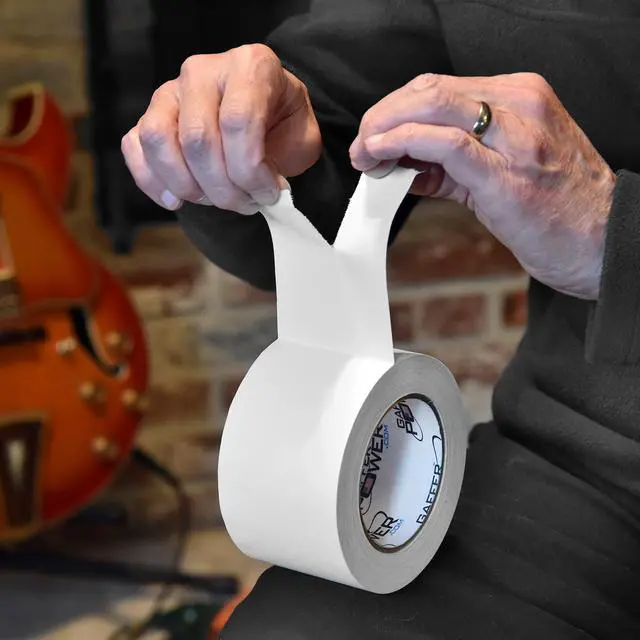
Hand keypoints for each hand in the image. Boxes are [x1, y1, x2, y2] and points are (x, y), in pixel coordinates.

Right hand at [121, 44, 321, 214]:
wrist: (266, 115)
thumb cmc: (283, 126)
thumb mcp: (302, 137)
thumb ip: (283, 158)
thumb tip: (255, 185)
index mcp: (249, 66)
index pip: (238, 121)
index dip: (250, 171)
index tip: (269, 194)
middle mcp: (203, 71)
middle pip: (198, 138)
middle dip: (223, 188)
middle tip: (246, 203)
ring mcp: (170, 92)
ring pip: (159, 141)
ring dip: (189, 187)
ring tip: (216, 199)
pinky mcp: (149, 115)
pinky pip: (135, 147)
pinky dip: (152, 182)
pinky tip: (178, 200)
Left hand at [349, 72, 616, 299]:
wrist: (602, 243)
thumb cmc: (559, 209)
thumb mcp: (505, 170)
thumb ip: (452, 164)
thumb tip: (405, 166)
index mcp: (521, 98)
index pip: (440, 87)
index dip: (397, 108)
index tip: (374, 134)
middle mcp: (520, 106)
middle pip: (429, 90)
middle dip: (384, 115)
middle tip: (362, 144)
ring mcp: (515, 137)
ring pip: (432, 107)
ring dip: (385, 128)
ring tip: (366, 153)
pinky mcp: (505, 173)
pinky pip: (443, 144)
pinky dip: (403, 143)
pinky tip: (381, 155)